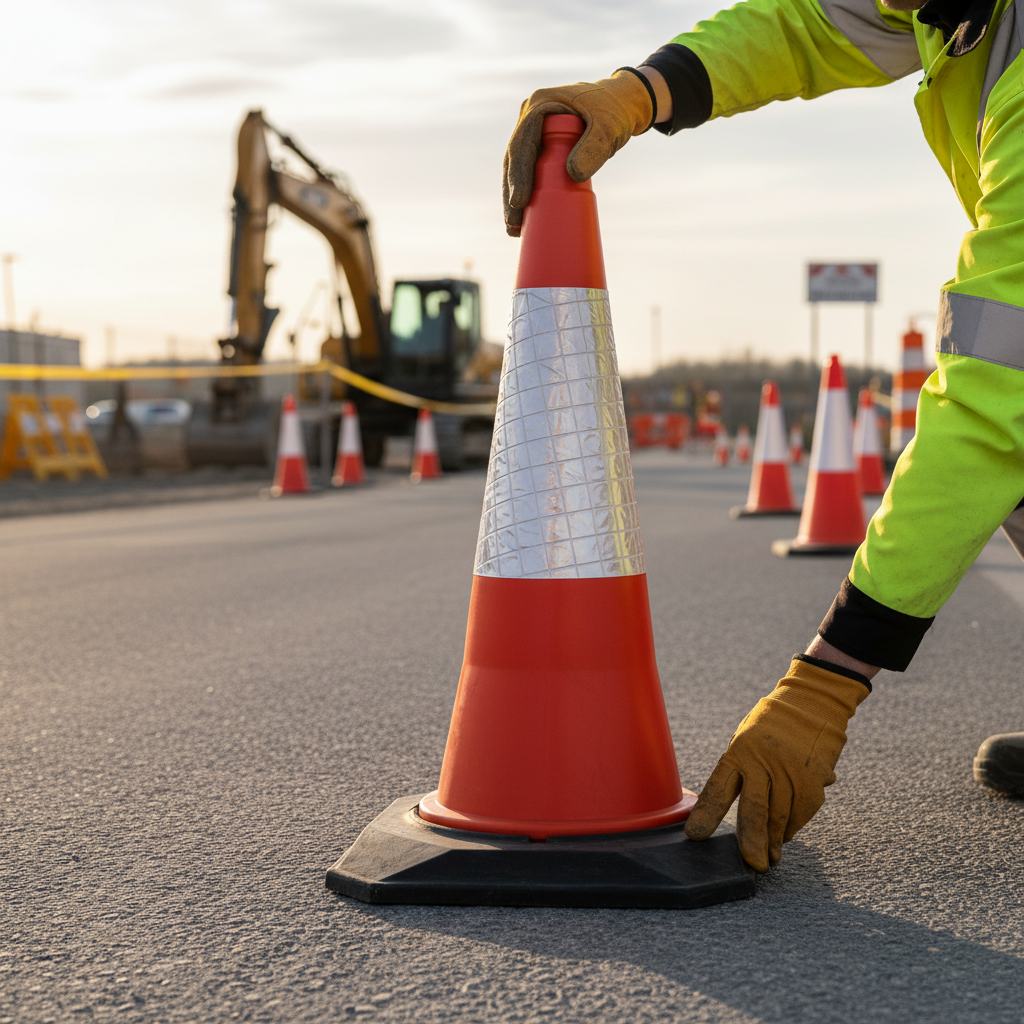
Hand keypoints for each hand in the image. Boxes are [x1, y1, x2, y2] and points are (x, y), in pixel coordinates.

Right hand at [502, 70, 653, 236]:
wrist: (621, 105)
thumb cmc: (615, 111)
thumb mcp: (609, 127)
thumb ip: (595, 146)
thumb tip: (573, 174)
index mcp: (539, 104)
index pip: (522, 143)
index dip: (518, 174)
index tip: (519, 202)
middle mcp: (530, 117)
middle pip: (514, 159)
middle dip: (511, 193)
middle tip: (514, 225)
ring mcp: (532, 132)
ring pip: (516, 168)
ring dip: (512, 198)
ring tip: (515, 229)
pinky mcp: (540, 146)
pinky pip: (527, 171)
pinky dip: (523, 193)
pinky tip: (520, 219)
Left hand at [684, 657, 868, 871]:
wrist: (812, 702)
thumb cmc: (771, 727)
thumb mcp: (746, 741)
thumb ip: (742, 774)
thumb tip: (742, 817)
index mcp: (739, 751)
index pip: (719, 787)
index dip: (707, 813)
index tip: (695, 836)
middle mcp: (763, 761)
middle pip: (754, 809)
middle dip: (752, 841)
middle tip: (753, 864)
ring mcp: (790, 770)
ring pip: (781, 815)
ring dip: (775, 839)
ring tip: (770, 856)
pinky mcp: (814, 777)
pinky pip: (802, 811)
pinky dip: (794, 826)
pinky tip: (787, 835)